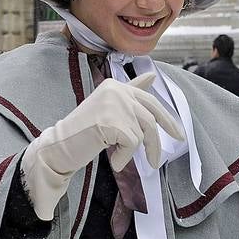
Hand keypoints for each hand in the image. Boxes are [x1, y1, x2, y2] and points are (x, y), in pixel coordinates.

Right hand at [20, 72, 183, 220]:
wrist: (59, 145)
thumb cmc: (82, 130)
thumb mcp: (108, 107)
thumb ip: (129, 92)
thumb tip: (152, 76)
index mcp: (115, 85)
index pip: (148, 100)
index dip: (166, 118)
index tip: (178, 133)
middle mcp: (116, 90)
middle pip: (151, 117)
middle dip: (158, 141)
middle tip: (158, 160)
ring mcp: (115, 105)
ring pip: (144, 132)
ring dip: (138, 152)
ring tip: (121, 161)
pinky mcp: (113, 122)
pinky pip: (133, 144)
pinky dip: (124, 157)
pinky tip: (113, 161)